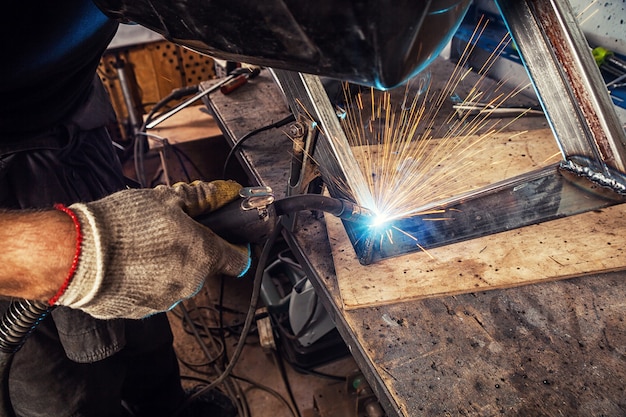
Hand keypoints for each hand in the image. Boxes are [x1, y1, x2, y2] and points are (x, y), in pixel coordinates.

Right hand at [54, 180, 250, 318]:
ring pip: (176, 282)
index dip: (237, 248)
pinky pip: (150, 294)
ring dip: (166, 267)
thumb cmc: (124, 225)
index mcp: (204, 256)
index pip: (239, 260)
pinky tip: (127, 264)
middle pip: (203, 268)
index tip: (231, 240)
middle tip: (169, 233)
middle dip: (191, 252)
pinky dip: (144, 281)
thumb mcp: (166, 199)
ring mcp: (165, 301)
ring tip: (142, 247)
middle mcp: (190, 283)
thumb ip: (198, 199)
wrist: (77, 255)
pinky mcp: (140, 312)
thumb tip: (219, 192)